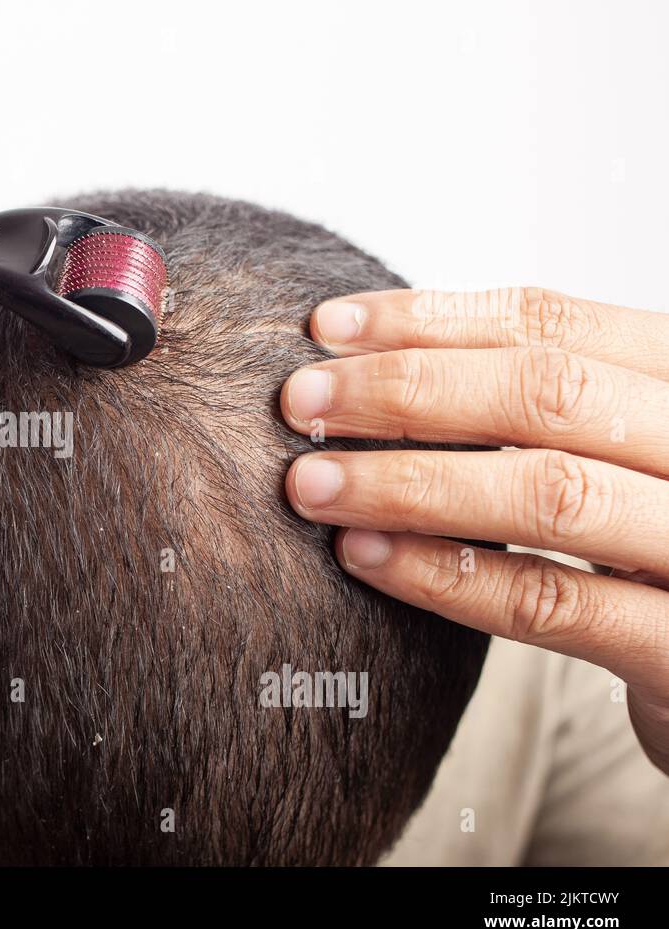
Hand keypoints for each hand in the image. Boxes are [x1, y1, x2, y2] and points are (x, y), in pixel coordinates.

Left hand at [279, 287, 668, 774]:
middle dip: (406, 392)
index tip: (328, 331)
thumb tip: (371, 364)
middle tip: (301, 404)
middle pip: (548, 394)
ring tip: (312, 484)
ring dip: (410, 482)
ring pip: (549, 492)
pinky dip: (447, 575)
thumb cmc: (653, 547)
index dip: (429, 321)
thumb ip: (538, 407)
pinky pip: (551, 602)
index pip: (551, 324)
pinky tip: (364, 556)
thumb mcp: (617, 452)